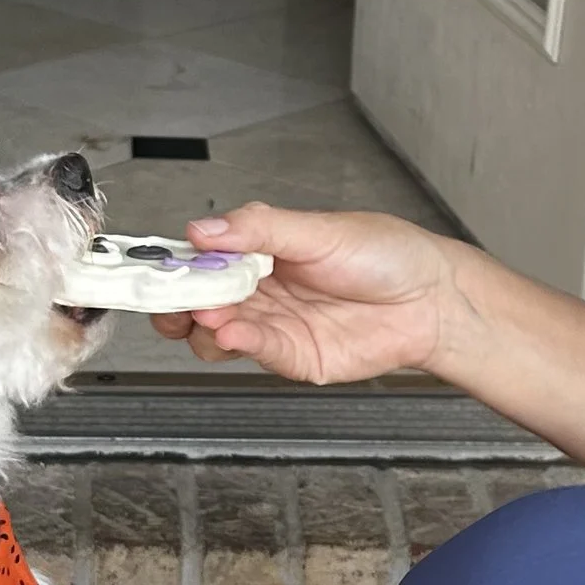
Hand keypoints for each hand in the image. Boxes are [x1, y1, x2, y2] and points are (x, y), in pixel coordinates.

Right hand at [150, 203, 462, 385]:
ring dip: (203, 323)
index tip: (153, 266)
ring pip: (213, 332)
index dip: (174, 264)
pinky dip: (236, 341)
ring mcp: (273, 325)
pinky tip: (232, 329)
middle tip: (170, 296)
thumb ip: (259, 228)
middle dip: (176, 301)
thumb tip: (204, 228)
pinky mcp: (292, 357)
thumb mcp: (319, 229)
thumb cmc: (386, 255)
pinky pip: (252, 351)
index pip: (201, 258)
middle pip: (196, 300)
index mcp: (260, 250)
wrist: (432, 300)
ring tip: (209, 311)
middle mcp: (260, 290)